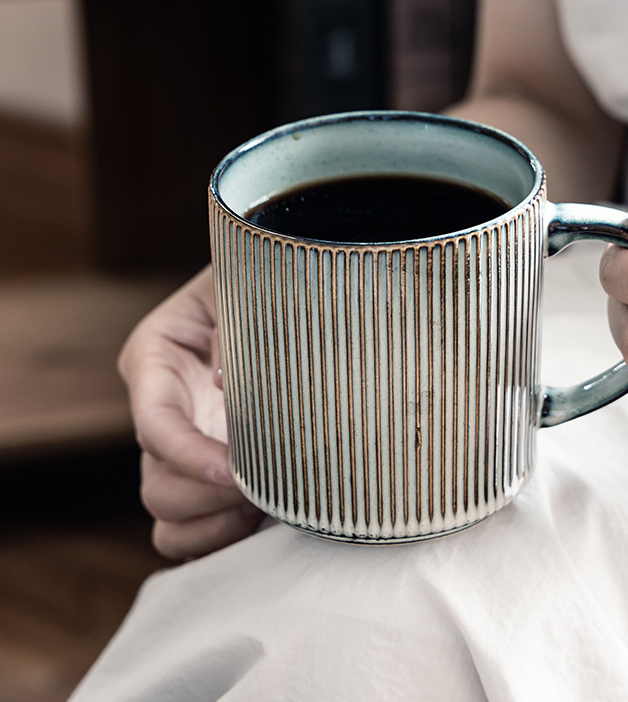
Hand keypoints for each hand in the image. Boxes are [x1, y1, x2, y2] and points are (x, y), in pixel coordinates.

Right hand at [118, 266, 264, 559]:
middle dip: (206, 498)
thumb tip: (227, 386)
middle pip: (156, 485)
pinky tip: (267, 522)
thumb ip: (237, 327)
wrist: (281, 291)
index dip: (188, 456)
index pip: (156, 425)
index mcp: (157, 360)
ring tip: (265, 512)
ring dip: (213, 528)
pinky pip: (196, 527)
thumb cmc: (261, 279)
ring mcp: (186, 446)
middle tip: (264, 492)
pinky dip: (223, 538)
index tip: (236, 473)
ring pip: (168, 517)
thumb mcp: (245, 283)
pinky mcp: (210, 469)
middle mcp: (165, 411)